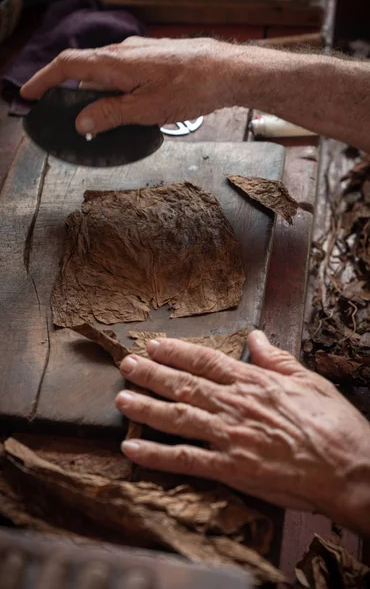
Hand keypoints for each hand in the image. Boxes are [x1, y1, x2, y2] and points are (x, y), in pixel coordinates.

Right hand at [20, 36, 240, 134]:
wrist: (225, 71)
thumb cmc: (188, 87)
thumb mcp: (144, 109)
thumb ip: (110, 114)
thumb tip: (82, 121)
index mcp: (114, 63)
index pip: (67, 66)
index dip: (44, 80)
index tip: (29, 93)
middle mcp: (123, 52)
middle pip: (86, 71)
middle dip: (74, 93)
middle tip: (72, 118)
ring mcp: (139, 53)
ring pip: (107, 73)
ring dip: (99, 94)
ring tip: (106, 119)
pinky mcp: (154, 59)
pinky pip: (125, 73)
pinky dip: (118, 89)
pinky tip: (131, 107)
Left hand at [116, 330, 369, 534]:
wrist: (348, 467)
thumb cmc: (332, 424)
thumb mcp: (308, 380)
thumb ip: (276, 358)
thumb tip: (257, 336)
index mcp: (253, 382)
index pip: (205, 361)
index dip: (176, 352)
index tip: (155, 345)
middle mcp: (234, 405)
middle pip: (184, 385)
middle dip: (151, 373)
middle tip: (126, 365)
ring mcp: (229, 436)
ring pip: (177, 417)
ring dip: (145, 407)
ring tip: (121, 399)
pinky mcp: (230, 468)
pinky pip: (185, 460)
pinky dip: (155, 455)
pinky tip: (132, 450)